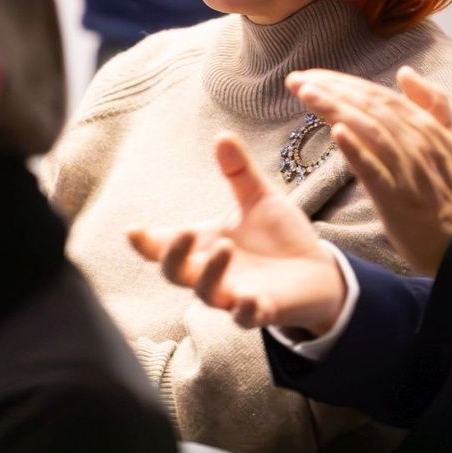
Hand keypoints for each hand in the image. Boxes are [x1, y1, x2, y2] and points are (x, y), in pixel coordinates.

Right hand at [129, 134, 347, 334]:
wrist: (319, 269)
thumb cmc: (281, 236)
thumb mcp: (260, 199)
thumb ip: (239, 172)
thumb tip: (222, 135)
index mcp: (206, 244)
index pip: (165, 247)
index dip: (145, 242)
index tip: (132, 230)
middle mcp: (212, 273)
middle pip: (175, 272)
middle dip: (172, 255)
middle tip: (184, 232)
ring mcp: (234, 295)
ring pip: (207, 294)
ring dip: (210, 272)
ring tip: (225, 247)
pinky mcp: (261, 310)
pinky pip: (245, 318)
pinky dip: (244, 309)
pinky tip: (248, 298)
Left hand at [287, 66, 451, 275]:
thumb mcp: (451, 140)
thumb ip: (433, 102)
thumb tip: (405, 72)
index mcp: (425, 126)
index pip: (378, 95)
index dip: (343, 82)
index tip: (310, 75)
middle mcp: (416, 142)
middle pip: (369, 106)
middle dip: (331, 89)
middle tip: (295, 79)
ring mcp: (407, 169)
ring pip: (369, 130)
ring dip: (336, 109)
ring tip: (306, 94)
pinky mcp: (397, 198)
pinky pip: (375, 169)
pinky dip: (357, 149)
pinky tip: (336, 132)